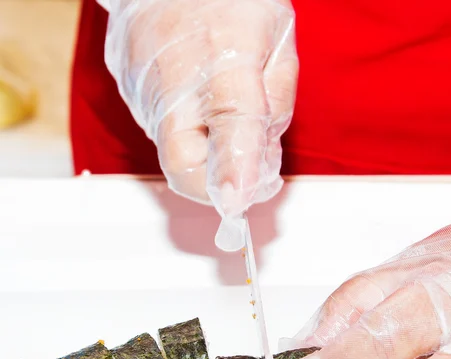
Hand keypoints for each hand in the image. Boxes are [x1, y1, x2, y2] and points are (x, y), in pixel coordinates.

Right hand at [102, 0, 297, 248]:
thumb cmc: (231, 0)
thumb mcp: (278, 39)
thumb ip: (276, 106)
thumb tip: (263, 166)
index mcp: (226, 57)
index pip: (230, 124)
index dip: (234, 171)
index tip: (237, 202)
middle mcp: (175, 76)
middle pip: (184, 162)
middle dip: (215, 186)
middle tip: (247, 180)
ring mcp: (143, 84)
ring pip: (174, 151)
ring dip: (205, 156)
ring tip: (225, 119)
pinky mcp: (128, 88)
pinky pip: (161, 129)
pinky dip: (188, 133)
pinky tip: (200, 103)